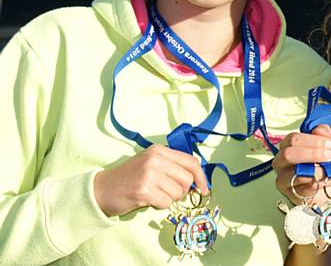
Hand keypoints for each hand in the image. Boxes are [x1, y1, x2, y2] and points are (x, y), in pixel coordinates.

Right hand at [93, 144, 208, 216]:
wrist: (101, 189)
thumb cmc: (129, 178)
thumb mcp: (151, 163)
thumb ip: (172, 166)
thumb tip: (197, 180)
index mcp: (159, 150)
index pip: (191, 162)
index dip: (201, 177)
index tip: (204, 189)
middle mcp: (155, 159)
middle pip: (187, 179)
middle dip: (183, 191)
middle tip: (168, 193)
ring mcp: (149, 174)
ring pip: (178, 193)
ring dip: (169, 199)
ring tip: (155, 194)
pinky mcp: (143, 190)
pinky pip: (166, 203)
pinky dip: (160, 205)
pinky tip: (148, 200)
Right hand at [273, 125, 330, 204]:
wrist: (326, 185)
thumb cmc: (322, 162)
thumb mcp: (326, 144)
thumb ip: (323, 132)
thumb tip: (318, 130)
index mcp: (287, 145)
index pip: (294, 139)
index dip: (313, 141)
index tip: (329, 144)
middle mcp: (280, 162)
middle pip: (289, 154)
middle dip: (312, 154)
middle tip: (329, 156)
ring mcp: (283, 179)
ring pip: (297, 174)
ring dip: (320, 171)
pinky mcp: (291, 194)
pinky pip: (306, 189)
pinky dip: (324, 182)